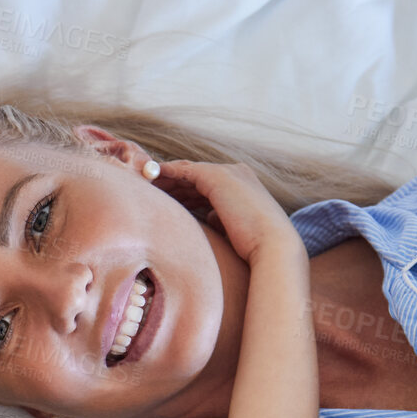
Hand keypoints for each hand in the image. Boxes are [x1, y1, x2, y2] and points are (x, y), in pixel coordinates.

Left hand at [154, 160, 302, 266]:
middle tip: (148, 190)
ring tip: (144, 186)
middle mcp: (236, 173)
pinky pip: (184, 171)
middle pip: (195, 176)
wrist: (272, 246)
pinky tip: (151, 180)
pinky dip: (167, 174)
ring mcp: (227, 172)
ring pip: (187, 172)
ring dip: (165, 179)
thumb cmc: (255, 246)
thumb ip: (220, 217)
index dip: (185, 192)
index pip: (207, 185)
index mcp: (243, 185)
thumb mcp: (234, 227)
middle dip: (172, 184)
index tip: (165, 200)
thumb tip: (207, 217)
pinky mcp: (217, 176)